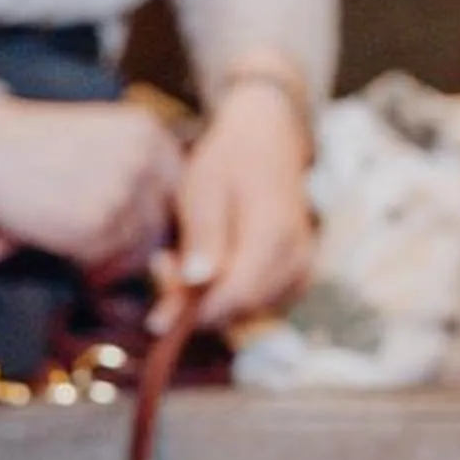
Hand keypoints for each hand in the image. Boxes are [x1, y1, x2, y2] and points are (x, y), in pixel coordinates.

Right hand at [0, 96, 183, 283]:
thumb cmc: (32, 147)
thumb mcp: (101, 142)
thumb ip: (138, 177)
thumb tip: (172, 242)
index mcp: (150, 134)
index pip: (182, 195)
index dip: (163, 227)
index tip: (149, 248)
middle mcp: (145, 159)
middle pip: (160, 227)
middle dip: (134, 250)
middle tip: (99, 256)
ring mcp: (122, 192)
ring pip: (135, 250)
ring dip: (107, 261)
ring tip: (71, 248)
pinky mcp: (96, 224)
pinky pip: (103, 262)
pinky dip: (82, 265)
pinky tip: (57, 246)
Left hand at [153, 77, 315, 333]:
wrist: (267, 141)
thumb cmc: (229, 163)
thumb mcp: (203, 190)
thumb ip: (203, 238)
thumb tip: (199, 282)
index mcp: (274, 232)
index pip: (237, 294)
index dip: (197, 312)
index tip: (158, 319)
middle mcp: (296, 256)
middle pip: (242, 308)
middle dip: (197, 305)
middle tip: (162, 268)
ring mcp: (302, 268)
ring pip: (249, 311)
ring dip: (210, 300)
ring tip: (180, 260)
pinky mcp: (297, 276)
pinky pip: (259, 305)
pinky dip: (229, 298)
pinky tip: (208, 269)